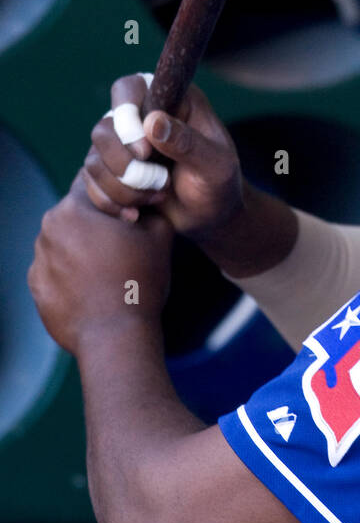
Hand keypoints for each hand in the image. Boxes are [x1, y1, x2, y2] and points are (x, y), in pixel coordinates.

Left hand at [28, 173, 173, 356]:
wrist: (115, 337)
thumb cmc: (139, 282)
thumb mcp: (159, 233)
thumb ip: (150, 205)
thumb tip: (147, 197)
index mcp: (74, 208)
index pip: (95, 184)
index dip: (117, 194)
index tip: (132, 210)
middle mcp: (48, 229)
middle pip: (77, 213)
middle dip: (98, 222)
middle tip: (124, 242)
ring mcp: (39, 260)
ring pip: (65, 241)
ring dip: (84, 248)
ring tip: (110, 270)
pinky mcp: (37, 287)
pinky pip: (56, 269)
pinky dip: (73, 273)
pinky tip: (95, 287)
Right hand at [82, 74, 243, 241]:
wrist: (209, 218)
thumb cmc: (219, 186)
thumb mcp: (215, 166)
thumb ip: (187, 143)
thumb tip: (153, 121)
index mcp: (171, 99)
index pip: (129, 88)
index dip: (127, 117)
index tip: (145, 152)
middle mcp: (141, 115)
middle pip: (103, 129)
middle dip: (127, 166)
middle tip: (160, 183)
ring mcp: (121, 143)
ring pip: (93, 159)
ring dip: (123, 188)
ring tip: (157, 197)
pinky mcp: (110, 170)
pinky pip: (90, 183)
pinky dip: (111, 202)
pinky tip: (136, 214)